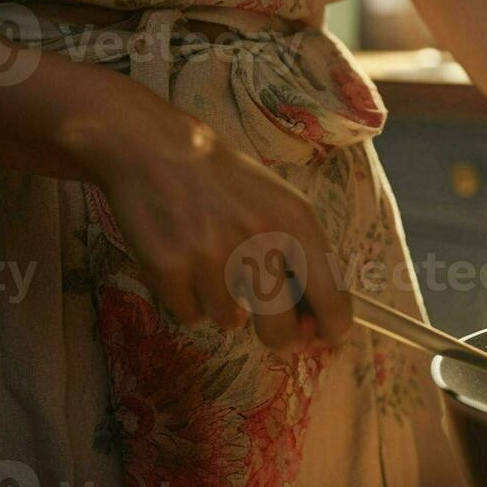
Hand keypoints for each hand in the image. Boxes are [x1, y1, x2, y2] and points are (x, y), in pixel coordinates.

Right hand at [68, 101, 351, 351]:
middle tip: (270, 324)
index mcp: (297, 224)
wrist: (154, 149)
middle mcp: (260, 241)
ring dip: (222, 302)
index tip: (326, 336)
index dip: (332, 328)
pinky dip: (187, 297)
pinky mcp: (169, 268)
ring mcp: (212, 256)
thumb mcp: (281, 203)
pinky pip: (190, 315)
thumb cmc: (225, 181)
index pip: (332, 298)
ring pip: (229, 321)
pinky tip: (183, 260)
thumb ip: (303, 255)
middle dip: (280, 337)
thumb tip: (315, 319)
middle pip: (281, 331)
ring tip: (210, 260)